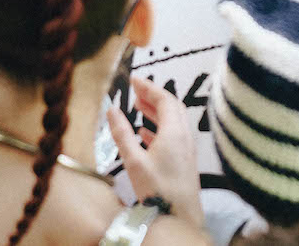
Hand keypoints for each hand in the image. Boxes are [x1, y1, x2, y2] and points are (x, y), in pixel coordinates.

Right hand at [105, 77, 205, 228]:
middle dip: (154, 95)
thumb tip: (112, 110)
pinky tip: (145, 133)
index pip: (165, 98)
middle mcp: (184, 137)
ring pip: (174, 121)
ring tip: (138, 107)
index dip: (149, 86)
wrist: (180, 219)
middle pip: (172, 107)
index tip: (134, 80)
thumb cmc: (158, 191)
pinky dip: (160, 128)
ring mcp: (187, 149)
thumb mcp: (134, 161)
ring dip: (157, 111)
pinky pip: (174, 135)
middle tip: (136, 90)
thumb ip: (122, 134)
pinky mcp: (185, 161)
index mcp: (174, 132)